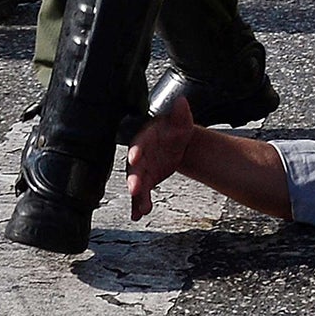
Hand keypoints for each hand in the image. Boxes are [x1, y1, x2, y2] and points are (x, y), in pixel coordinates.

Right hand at [127, 95, 196, 219]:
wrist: (178, 142)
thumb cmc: (175, 128)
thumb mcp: (180, 118)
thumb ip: (179, 112)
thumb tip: (181, 101)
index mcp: (145, 138)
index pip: (139, 143)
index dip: (136, 150)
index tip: (135, 156)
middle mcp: (140, 155)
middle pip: (134, 168)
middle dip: (134, 178)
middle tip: (134, 188)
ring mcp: (142, 169)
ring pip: (136, 184)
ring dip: (137, 196)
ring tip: (141, 207)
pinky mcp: (146, 181)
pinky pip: (141, 194)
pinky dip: (138, 205)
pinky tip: (137, 214)